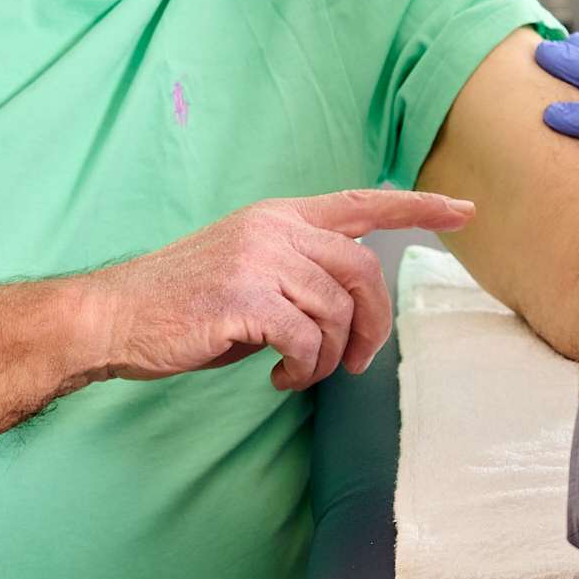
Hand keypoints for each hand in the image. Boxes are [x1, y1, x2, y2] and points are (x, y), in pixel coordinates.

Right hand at [85, 190, 474, 390]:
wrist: (112, 317)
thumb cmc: (180, 304)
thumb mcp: (247, 270)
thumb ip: (297, 274)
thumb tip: (346, 310)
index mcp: (280, 215)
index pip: (363, 201)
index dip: (419, 205)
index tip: (466, 209)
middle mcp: (275, 229)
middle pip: (364, 269)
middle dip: (375, 322)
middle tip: (359, 362)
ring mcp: (259, 259)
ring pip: (338, 309)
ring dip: (331, 355)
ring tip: (302, 373)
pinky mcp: (244, 298)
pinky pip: (307, 338)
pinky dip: (304, 367)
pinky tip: (280, 377)